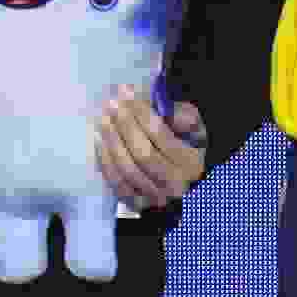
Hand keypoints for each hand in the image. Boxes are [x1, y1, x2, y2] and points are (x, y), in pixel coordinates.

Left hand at [94, 87, 207, 210]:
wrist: (189, 185)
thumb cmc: (190, 149)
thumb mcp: (196, 130)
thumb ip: (183, 116)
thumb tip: (163, 106)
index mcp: (191, 164)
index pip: (161, 136)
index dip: (141, 112)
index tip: (126, 92)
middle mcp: (174, 185)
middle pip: (142, 153)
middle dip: (124, 125)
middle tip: (111, 103)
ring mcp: (154, 198)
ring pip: (127, 169)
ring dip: (112, 141)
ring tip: (104, 118)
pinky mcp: (138, 204)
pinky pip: (116, 183)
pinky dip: (105, 161)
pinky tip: (100, 140)